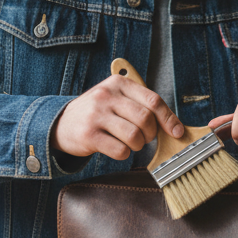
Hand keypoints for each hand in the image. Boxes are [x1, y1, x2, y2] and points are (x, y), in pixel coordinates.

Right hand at [51, 73, 183, 159]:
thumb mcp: (116, 99)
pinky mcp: (88, 135)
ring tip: (130, 143)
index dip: (169, 119)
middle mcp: (106, 96)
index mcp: (118, 84)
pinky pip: (120, 150)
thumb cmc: (97, 113)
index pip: (153, 100)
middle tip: (144, 138)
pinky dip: (124, 154)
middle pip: (146, 119)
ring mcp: (96, 115)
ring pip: (134, 136)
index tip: (177, 132)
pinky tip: (117, 148)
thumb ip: (141, 105)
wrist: (61, 123)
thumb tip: (174, 126)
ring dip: (137, 145)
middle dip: (150, 134)